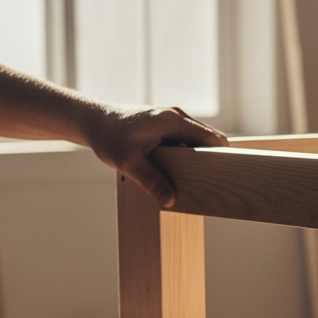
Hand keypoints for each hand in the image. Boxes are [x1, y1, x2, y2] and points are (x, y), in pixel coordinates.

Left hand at [86, 106, 226, 207]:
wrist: (93, 121)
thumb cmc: (109, 138)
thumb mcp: (128, 162)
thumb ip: (150, 181)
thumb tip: (170, 200)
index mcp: (173, 121)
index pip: (212, 139)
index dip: (222, 157)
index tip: (224, 176)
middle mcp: (177, 116)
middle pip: (209, 140)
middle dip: (213, 160)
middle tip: (211, 183)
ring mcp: (173, 120)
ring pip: (198, 141)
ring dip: (199, 158)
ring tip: (196, 180)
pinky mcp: (167, 126)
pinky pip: (187, 141)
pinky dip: (189, 155)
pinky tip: (181, 172)